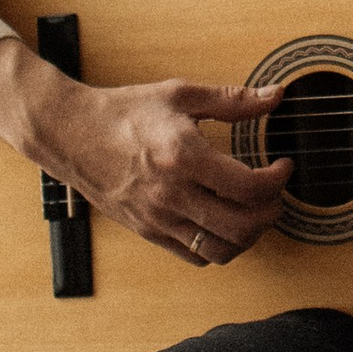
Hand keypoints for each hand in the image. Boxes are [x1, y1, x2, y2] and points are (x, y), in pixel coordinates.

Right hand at [0, 37, 294, 262]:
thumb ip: (233, 100)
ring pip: (221, 251)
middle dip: (272, 213)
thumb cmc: (123, 111)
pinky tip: (222, 220)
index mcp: (183, 156)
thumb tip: (276, 95)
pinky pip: (195, 257)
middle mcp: (171, 194)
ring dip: (249, 236)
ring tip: (253, 211)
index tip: (282, 167)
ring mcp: (158, 218)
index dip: (278, 181)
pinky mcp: (148, 232)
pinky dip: (219, 246)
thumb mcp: (180, 95)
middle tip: (274, 193)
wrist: (70, 133)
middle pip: (242, 227)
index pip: (249, 188)